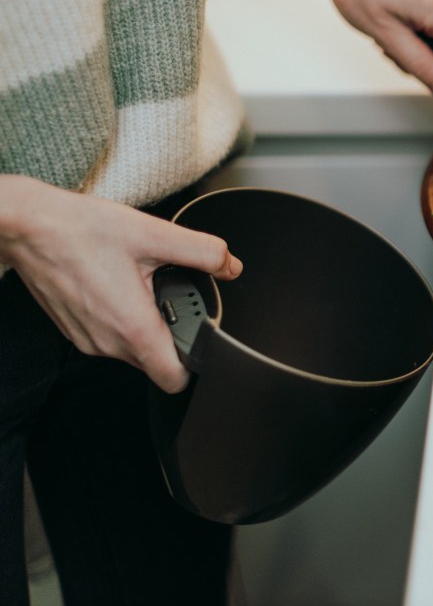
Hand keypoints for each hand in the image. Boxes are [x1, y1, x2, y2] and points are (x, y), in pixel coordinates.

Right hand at [0, 176, 241, 392]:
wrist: (28, 226)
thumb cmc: (82, 230)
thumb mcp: (155, 234)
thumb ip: (203, 252)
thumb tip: (230, 265)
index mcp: (133, 327)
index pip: (174, 379)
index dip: (196, 363)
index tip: (201, 335)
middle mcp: (107, 343)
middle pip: (157, 362)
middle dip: (172, 335)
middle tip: (173, 296)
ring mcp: (87, 339)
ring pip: (133, 349)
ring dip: (147, 325)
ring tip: (144, 286)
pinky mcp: (74, 330)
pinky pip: (110, 337)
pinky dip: (122, 318)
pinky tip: (120, 285)